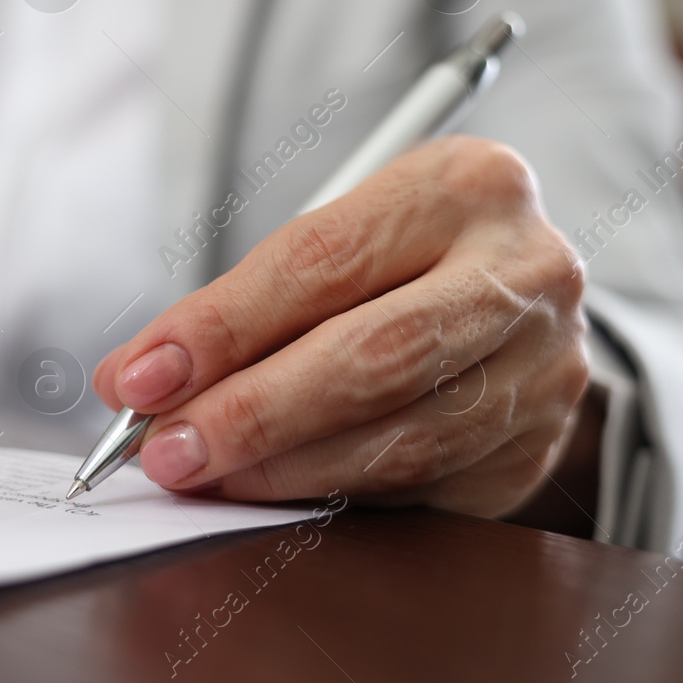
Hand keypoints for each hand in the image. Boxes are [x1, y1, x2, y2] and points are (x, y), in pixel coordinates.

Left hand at [93, 136, 590, 516]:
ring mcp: (547, 367)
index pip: (325, 262)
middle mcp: (527, 272)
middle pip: (373, 358)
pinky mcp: (539, 447)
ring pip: (400, 440)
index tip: (141, 378)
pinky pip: (421, 489)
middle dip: (252, 413)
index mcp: (470, 186)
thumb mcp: (342, 237)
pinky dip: (337, 496)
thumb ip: (246, 302)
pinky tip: (278, 493)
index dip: (223, 328)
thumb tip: (135, 383)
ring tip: (205, 476)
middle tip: (166, 450)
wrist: (521, 293)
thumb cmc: (405, 256)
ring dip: (284, 471)